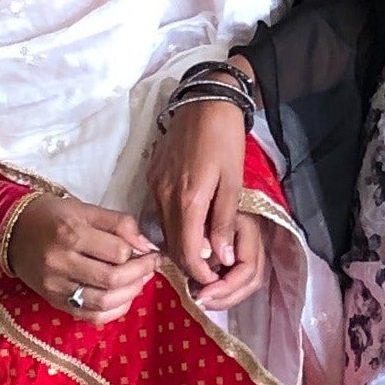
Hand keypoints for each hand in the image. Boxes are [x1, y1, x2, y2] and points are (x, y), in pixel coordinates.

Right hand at [6, 192, 159, 319]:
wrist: (11, 232)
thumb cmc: (51, 216)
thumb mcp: (84, 209)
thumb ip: (119, 223)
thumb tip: (147, 245)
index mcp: (70, 234)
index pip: (118, 251)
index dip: (141, 253)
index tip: (150, 251)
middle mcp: (61, 263)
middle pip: (112, 279)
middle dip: (140, 275)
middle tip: (149, 267)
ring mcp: (56, 287)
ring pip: (103, 302)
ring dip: (130, 294)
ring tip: (138, 281)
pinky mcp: (54, 302)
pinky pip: (90, 316)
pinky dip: (114, 311)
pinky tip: (122, 298)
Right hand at [143, 96, 266, 310]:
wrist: (205, 101)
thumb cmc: (224, 139)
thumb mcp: (233, 182)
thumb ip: (224, 221)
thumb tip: (221, 258)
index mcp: (188, 198)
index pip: (186, 251)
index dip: (198, 273)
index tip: (212, 283)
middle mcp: (164, 196)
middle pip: (171, 245)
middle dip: (189, 265)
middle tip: (209, 274)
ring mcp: (154, 187)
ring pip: (162, 231)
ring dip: (180, 247)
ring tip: (203, 255)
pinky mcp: (151, 178)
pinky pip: (158, 214)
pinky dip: (173, 228)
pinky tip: (190, 229)